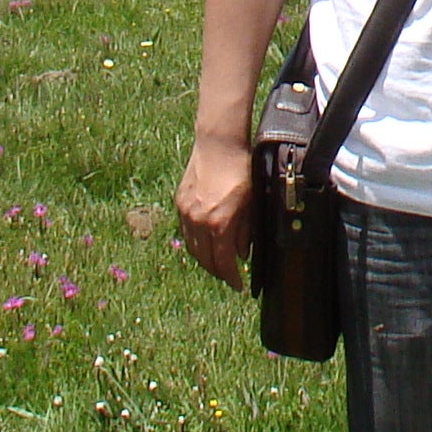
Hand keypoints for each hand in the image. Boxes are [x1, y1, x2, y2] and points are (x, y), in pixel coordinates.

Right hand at [175, 134, 254, 286]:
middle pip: (205, 259)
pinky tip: (205, 242)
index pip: (223, 262)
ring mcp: (186, 212)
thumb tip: (241, 254)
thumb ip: (246, 232)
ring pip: (193, 247)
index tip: (238, 286)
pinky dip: (195, 242)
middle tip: (228, 276)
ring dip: (205, 259)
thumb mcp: (251, 204)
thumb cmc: (240, 171)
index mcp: (219, 224)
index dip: (231, 278)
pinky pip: (186, 231)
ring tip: (217, 262)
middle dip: (218, 272)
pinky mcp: (180, 202)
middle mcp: (199, 221)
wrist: (218, 144)